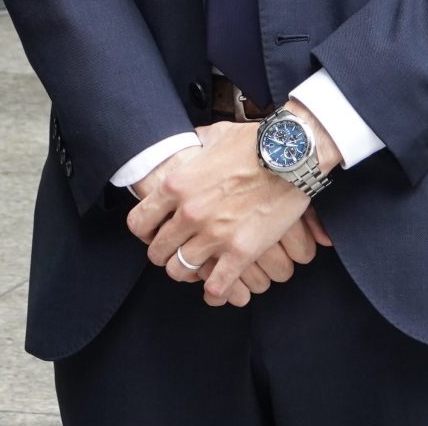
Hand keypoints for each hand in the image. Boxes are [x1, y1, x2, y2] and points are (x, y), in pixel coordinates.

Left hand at [126, 122, 304, 305]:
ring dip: (187, 272)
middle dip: (164, 255)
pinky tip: (215, 290)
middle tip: (175, 253)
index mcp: (176, 185)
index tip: (153, 233)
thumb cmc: (252, 142)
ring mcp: (214, 235)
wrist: (288, 155)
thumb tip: (192, 143)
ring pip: (181, 270)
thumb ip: (195, 145)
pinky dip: (214, 292)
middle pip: (158, 251)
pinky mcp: (240, 252)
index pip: (139, 222)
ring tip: (195, 269)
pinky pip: (216, 285)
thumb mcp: (212, 136)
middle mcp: (189, 213)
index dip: (145, 231)